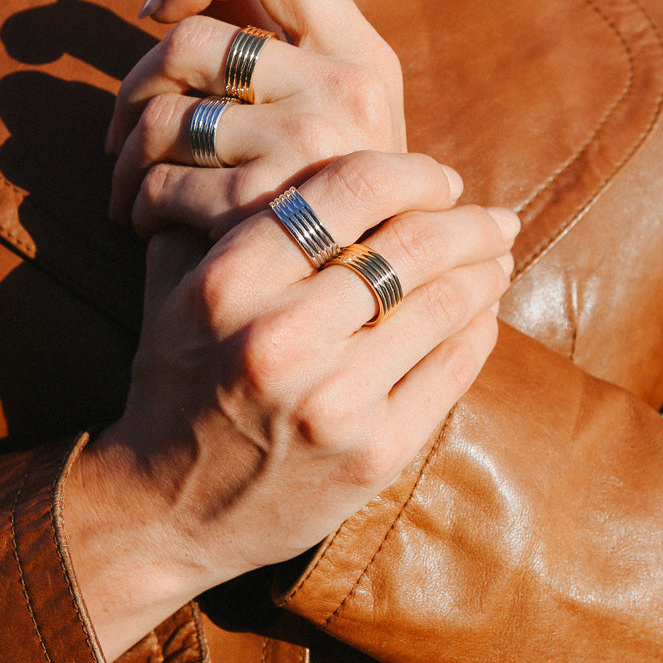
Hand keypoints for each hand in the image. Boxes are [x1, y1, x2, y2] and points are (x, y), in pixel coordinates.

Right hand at [63, 150, 517, 658]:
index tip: (438, 176)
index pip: (347, 188)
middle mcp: (280, 338)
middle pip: (411, 245)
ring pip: (444, 304)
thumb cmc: (175, 387)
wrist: (165, 512)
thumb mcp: (176, 292)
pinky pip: (453, 369)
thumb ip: (227, 217)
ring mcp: (333, 401)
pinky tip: (480, 314)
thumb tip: (312, 151)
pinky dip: (477, 330)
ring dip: (485, 271)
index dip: (411, 171)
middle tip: (494, 216)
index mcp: (228, 283)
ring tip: (497, 257)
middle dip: (469, 221)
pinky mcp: (374, 454)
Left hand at [108, 0, 422, 238]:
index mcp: (364, 55)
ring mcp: (312, 148)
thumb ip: (273, 37)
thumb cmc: (332, 216)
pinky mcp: (268, 207)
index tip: (156, 11)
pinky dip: (137, 204)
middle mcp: (349, 90)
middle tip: (124, 133)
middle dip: (134, 86)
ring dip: (125, 158)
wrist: (363, 321)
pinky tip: (146, 225)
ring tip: (130, 191)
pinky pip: (161, 181)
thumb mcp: (330, 121)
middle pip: (193, 41)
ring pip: (164, 115)